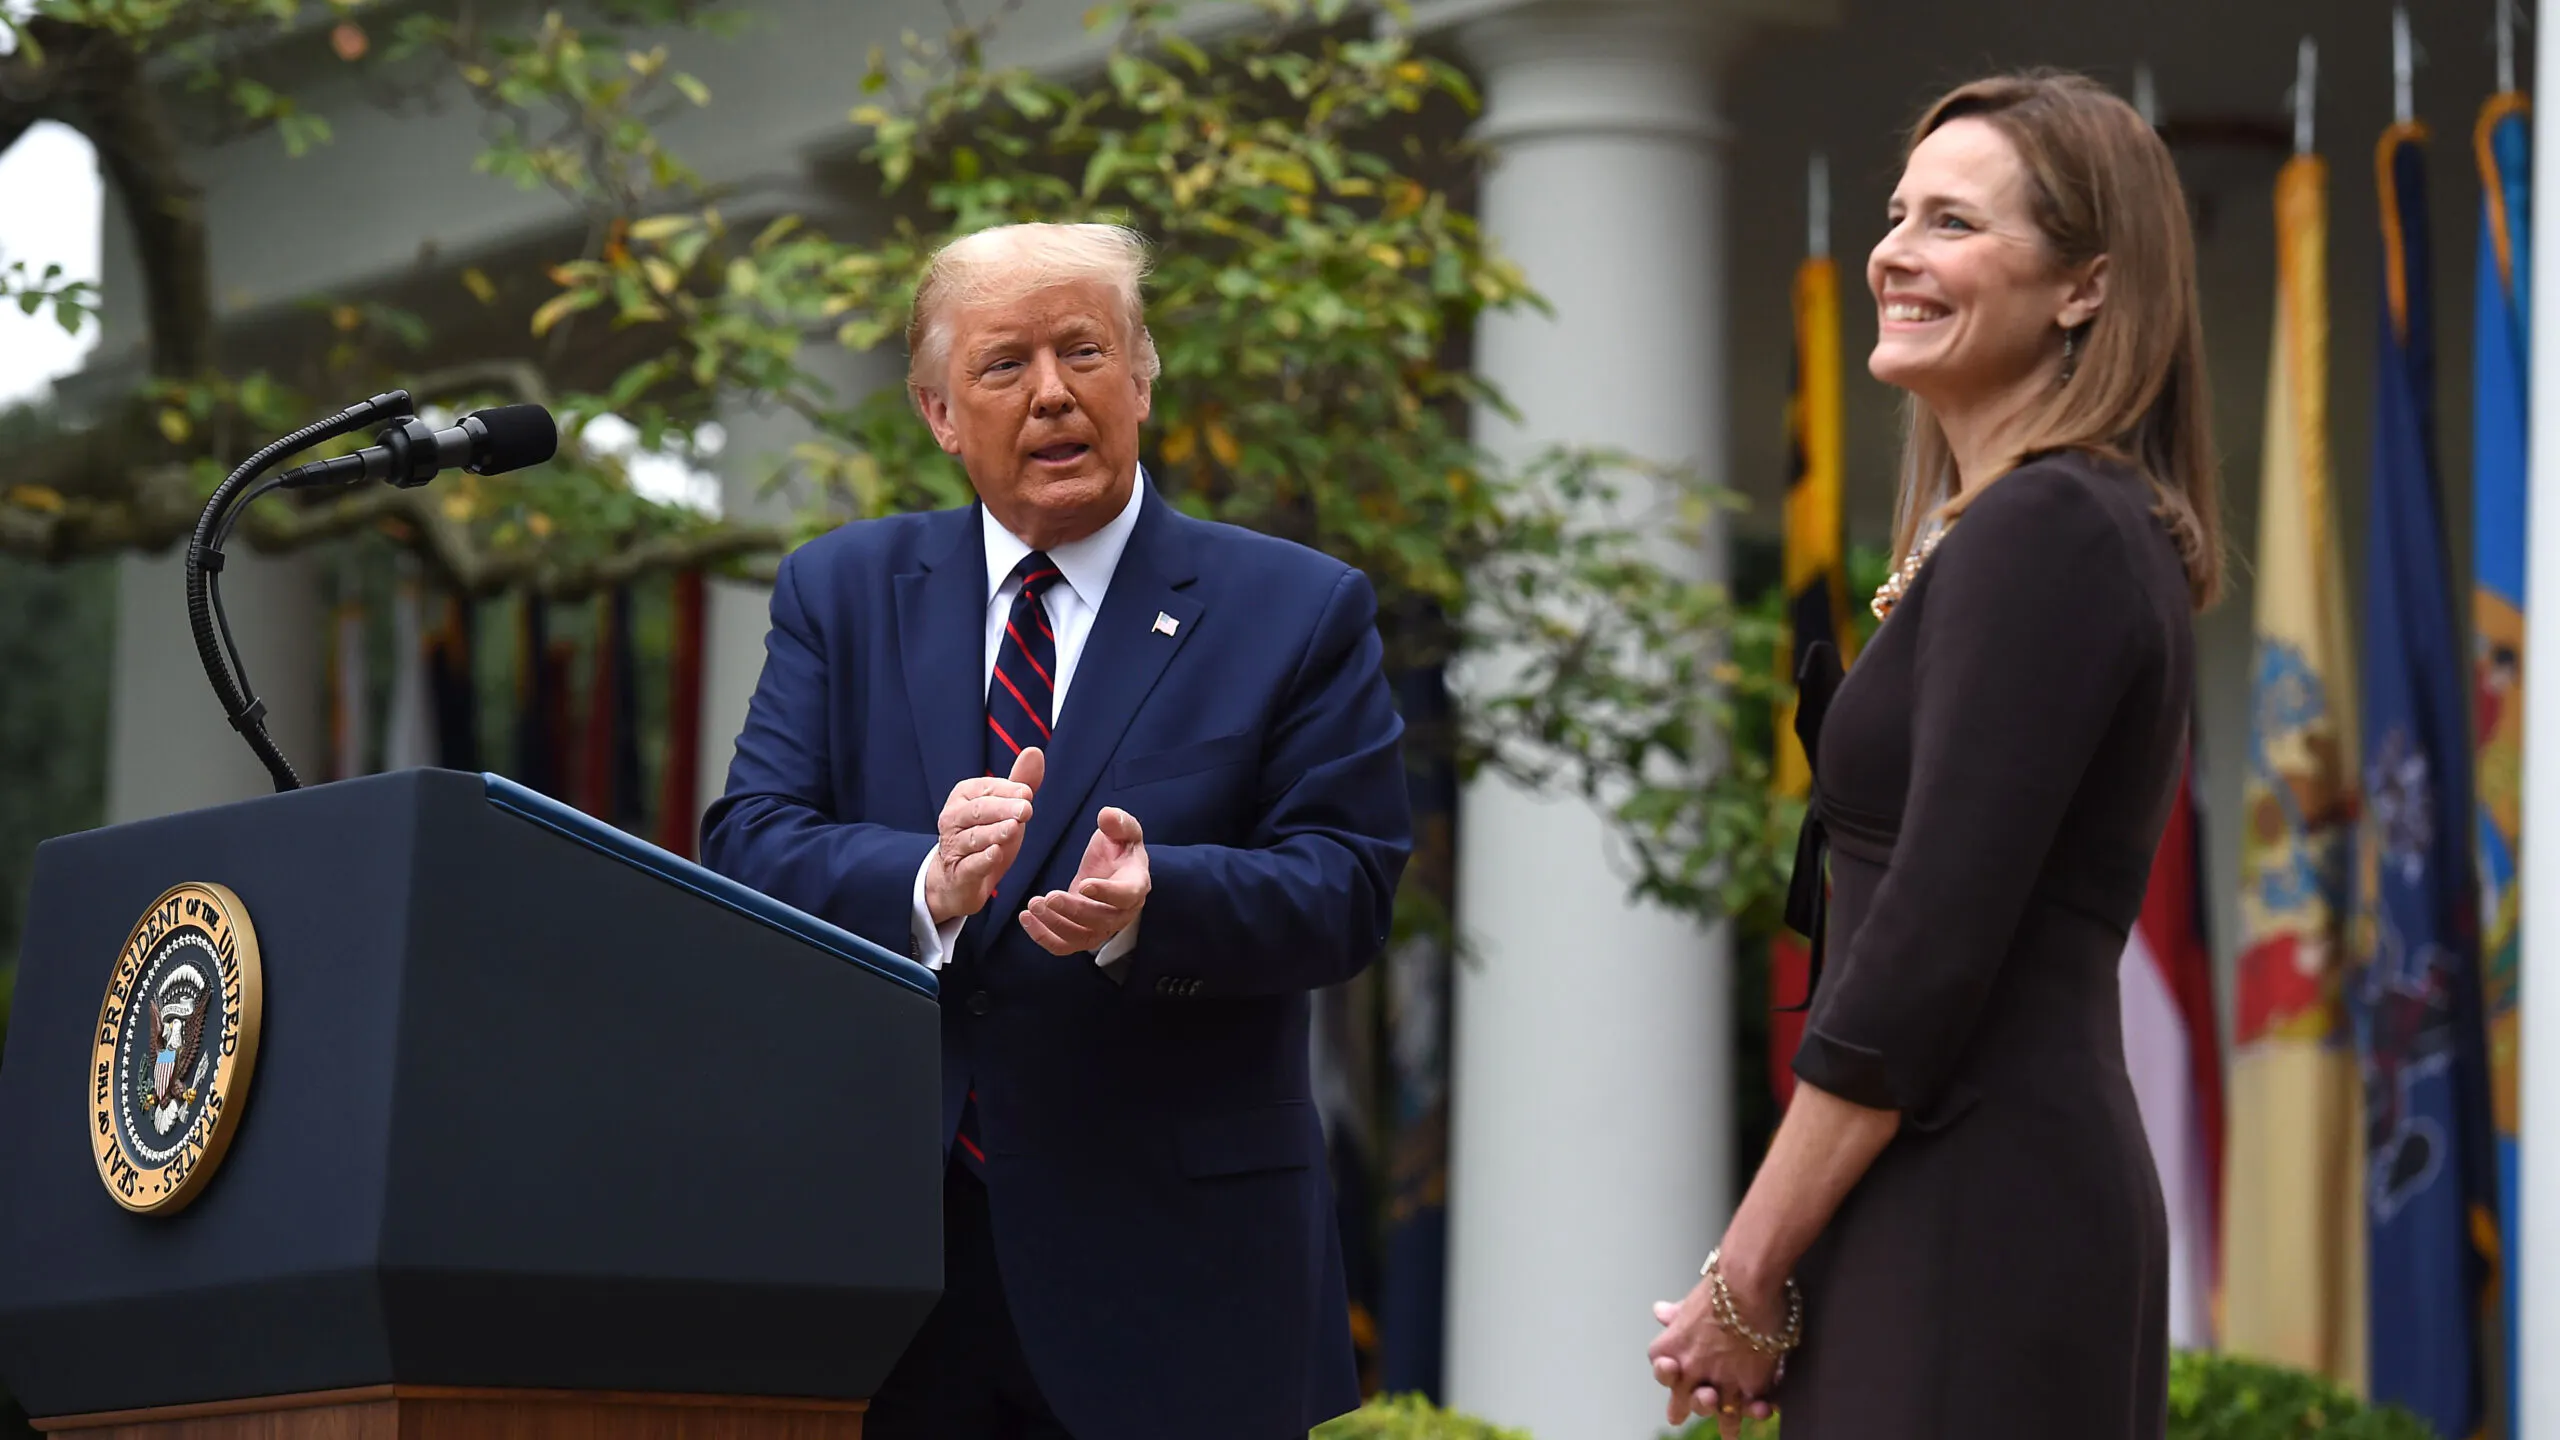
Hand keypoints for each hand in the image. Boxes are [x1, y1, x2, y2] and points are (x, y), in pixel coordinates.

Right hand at [924, 747, 1043, 924]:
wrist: (959, 880)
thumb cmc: (984, 835)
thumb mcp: (1004, 809)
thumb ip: (1020, 783)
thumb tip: (1035, 752)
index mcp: (964, 796)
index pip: (985, 788)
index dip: (1007, 790)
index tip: (1027, 793)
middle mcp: (953, 818)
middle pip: (978, 811)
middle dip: (1002, 808)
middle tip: (1026, 809)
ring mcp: (953, 847)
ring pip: (973, 837)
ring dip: (993, 832)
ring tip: (1013, 827)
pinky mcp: (958, 873)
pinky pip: (969, 865)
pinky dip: (982, 859)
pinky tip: (996, 853)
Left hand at [1021, 806, 1147, 955]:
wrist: (1113, 868)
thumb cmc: (1119, 848)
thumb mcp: (1124, 830)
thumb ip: (1118, 822)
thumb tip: (1106, 815)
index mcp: (1136, 885)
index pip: (1126, 895)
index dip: (1107, 893)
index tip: (1084, 885)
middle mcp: (1122, 912)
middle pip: (1100, 921)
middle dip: (1073, 911)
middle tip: (1048, 897)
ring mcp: (1102, 927)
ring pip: (1080, 937)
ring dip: (1054, 925)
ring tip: (1032, 905)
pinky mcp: (1082, 934)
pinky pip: (1064, 946)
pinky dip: (1043, 936)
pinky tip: (1025, 918)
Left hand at [1648, 1275, 1782, 1436]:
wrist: (1747, 1284)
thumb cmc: (1720, 1287)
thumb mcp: (1692, 1303)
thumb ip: (1678, 1316)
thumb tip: (1660, 1312)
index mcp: (1671, 1348)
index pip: (1663, 1369)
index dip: (1668, 1373)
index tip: (1673, 1374)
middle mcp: (1690, 1370)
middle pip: (1683, 1400)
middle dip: (1687, 1407)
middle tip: (1685, 1413)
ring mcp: (1718, 1381)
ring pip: (1716, 1411)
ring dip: (1724, 1422)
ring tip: (1729, 1434)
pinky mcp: (1747, 1386)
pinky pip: (1750, 1408)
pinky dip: (1756, 1412)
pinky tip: (1761, 1413)